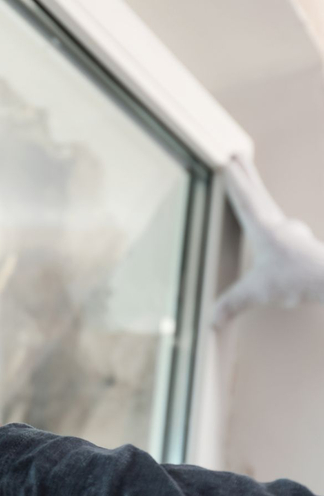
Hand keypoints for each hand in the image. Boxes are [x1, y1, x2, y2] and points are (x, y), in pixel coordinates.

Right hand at [213, 155, 323, 326]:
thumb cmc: (298, 280)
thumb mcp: (257, 293)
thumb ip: (232, 304)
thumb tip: (212, 321)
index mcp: (264, 229)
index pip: (244, 199)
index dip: (234, 181)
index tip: (228, 160)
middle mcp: (279, 224)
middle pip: (258, 193)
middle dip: (246, 174)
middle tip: (238, 155)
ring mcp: (293, 232)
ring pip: (270, 206)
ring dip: (259, 193)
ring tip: (252, 186)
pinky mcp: (301, 244)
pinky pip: (279, 224)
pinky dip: (270, 216)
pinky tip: (272, 228)